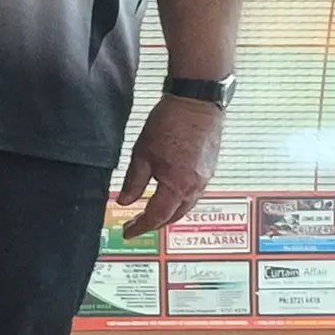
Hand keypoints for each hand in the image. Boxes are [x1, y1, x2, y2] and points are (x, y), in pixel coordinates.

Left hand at [114, 93, 223, 237]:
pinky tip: (168, 195)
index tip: (127, 232)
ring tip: (150, 212)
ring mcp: (205, 178)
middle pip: (174, 216)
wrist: (196, 102)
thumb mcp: (142, 154)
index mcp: (178, 186)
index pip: (157, 217)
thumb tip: (125, 201)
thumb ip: (134, 182)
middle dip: (154, 223)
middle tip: (135, 223)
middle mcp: (195, 187)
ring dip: (168, 213)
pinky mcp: (209, 168)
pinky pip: (193, 193)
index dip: (140, 227)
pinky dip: (179, 200)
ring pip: (186, 205)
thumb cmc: (170, 124)